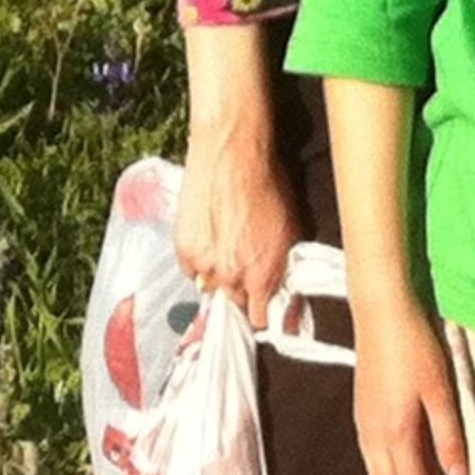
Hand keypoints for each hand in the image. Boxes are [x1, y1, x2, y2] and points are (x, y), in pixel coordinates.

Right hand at [171, 114, 299, 319]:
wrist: (233, 154)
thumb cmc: (268, 184)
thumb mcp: (291, 230)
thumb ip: (285, 267)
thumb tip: (287, 291)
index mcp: (262, 276)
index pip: (260, 320)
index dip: (263, 314)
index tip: (263, 307)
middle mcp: (231, 277)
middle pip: (235, 304)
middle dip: (242, 291)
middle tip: (244, 269)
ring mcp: (203, 264)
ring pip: (211, 287)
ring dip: (218, 275)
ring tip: (225, 248)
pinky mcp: (183, 248)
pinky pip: (191, 269)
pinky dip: (199, 260)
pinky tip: (209, 238)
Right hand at [354, 299, 468, 474]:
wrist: (380, 313)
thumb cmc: (413, 347)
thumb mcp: (440, 391)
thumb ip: (448, 436)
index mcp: (394, 433)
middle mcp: (372, 435)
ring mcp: (362, 424)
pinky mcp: (359, 412)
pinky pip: (371, 457)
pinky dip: (390, 468)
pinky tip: (410, 453)